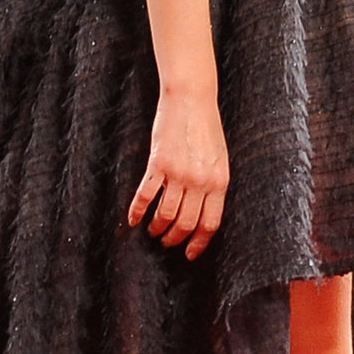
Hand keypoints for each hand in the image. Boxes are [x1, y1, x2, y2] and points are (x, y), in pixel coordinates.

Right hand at [128, 90, 228, 259]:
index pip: (210, 223)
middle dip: (175, 239)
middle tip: (167, 242)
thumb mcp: (218, 159)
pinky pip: (146, 195)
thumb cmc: (206, 127)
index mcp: (219, 182)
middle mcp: (200, 181)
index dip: (198, 243)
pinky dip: (138, 211)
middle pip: (186, 223)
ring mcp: (179, 173)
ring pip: (166, 214)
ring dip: (157, 227)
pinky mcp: (158, 163)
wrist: (191, 99)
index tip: (190, 254)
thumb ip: (212, 185)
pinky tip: (133, 220)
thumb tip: (202, 211)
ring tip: (153, 230)